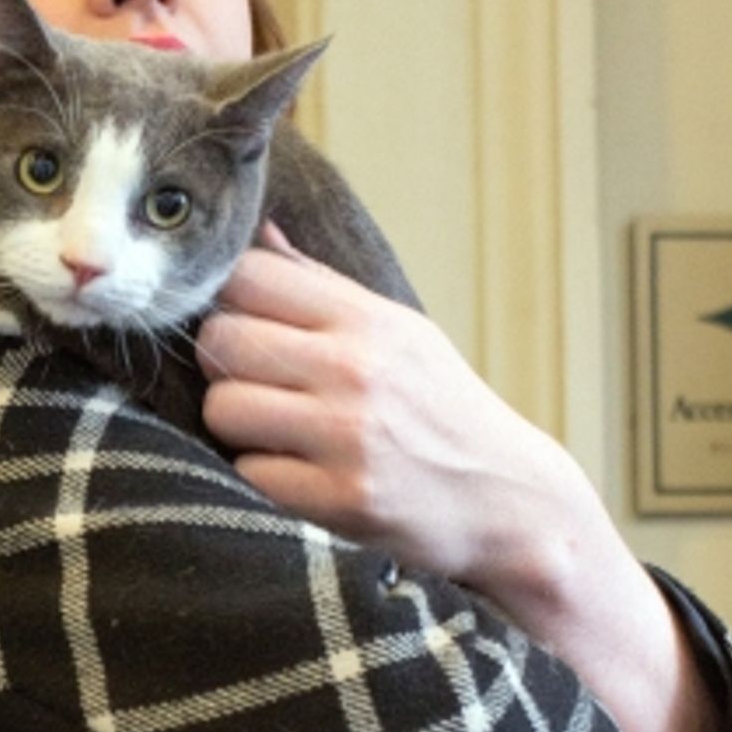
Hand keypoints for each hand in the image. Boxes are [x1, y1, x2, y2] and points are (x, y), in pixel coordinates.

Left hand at [194, 226, 576, 584]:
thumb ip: (322, 287)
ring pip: (224, 409)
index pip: (248, 275)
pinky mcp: (340, 499)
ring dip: (237, 425)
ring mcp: (346, 436)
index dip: (230, 299)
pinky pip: (249, 473)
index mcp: (368, 320)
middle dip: (224, 364)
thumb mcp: (401, 333)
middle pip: (221, 340)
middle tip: (255, 383)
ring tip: (274, 431)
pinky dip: (261, 477)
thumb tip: (258, 232)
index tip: (247, 323)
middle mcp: (355, 370)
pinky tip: (297, 473)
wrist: (509, 498)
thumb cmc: (443, 410)